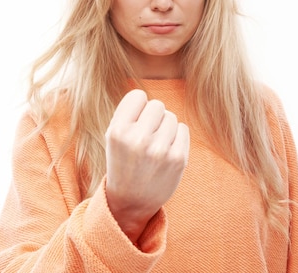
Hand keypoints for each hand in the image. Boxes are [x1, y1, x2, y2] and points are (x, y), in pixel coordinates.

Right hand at [105, 89, 189, 242]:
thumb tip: (149, 96)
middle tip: (146, 135)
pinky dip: (176, 137)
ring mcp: (160, 150)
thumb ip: (129, 113)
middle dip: (153, 117)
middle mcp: (138, 139)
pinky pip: (183, 129)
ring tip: (154, 145)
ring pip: (171, 117)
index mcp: (118, 131)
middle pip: (157, 105)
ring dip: (165, 127)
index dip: (137, 107)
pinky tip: (165, 151)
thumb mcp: (114, 136)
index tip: (134, 121)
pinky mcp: (178, 159)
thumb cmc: (123, 161)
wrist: (131, 201)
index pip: (138, 96)